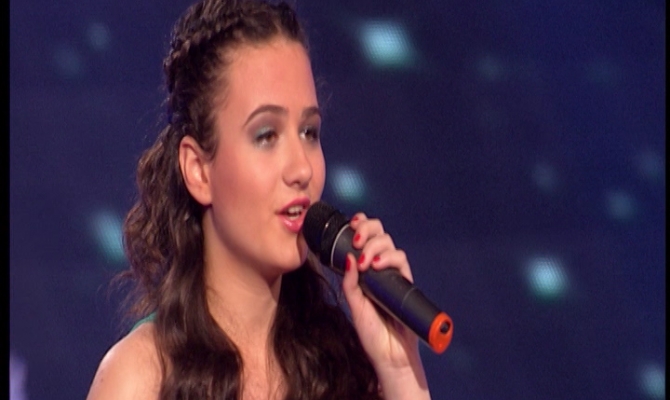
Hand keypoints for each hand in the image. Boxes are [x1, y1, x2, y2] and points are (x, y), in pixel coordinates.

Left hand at [341, 213, 425, 375]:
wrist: (390, 355)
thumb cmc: (372, 333)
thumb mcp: (354, 305)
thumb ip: (349, 283)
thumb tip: (348, 257)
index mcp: (365, 270)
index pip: (365, 238)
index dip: (360, 225)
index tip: (350, 223)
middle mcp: (380, 268)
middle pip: (379, 234)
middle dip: (367, 229)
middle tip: (356, 240)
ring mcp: (394, 274)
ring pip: (389, 243)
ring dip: (375, 245)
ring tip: (366, 261)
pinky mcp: (405, 282)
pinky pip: (401, 260)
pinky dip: (389, 258)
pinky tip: (377, 265)